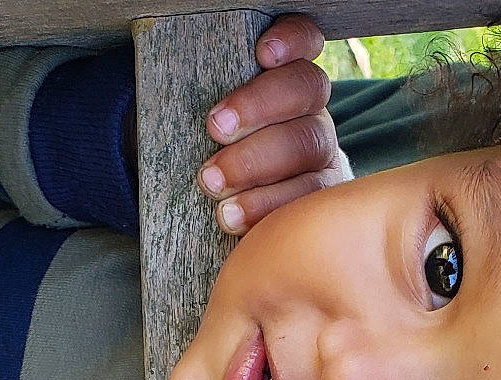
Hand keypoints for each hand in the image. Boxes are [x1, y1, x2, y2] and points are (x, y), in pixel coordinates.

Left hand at [198, 15, 351, 235]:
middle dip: (258, 107)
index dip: (291, 40)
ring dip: (257, 164)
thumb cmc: (207, 151)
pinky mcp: (323, 195)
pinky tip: (234, 218)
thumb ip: (202, 96)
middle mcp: (311, 109)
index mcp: (284, 76)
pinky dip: (268, 208)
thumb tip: (177, 94)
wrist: (228, 205)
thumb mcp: (202, 116)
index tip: (261, 54)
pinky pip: (308, 199)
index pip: (303, 39)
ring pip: (309, 145)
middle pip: (305, 89)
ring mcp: (323, 152)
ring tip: (213, 185)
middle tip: (215, 129)